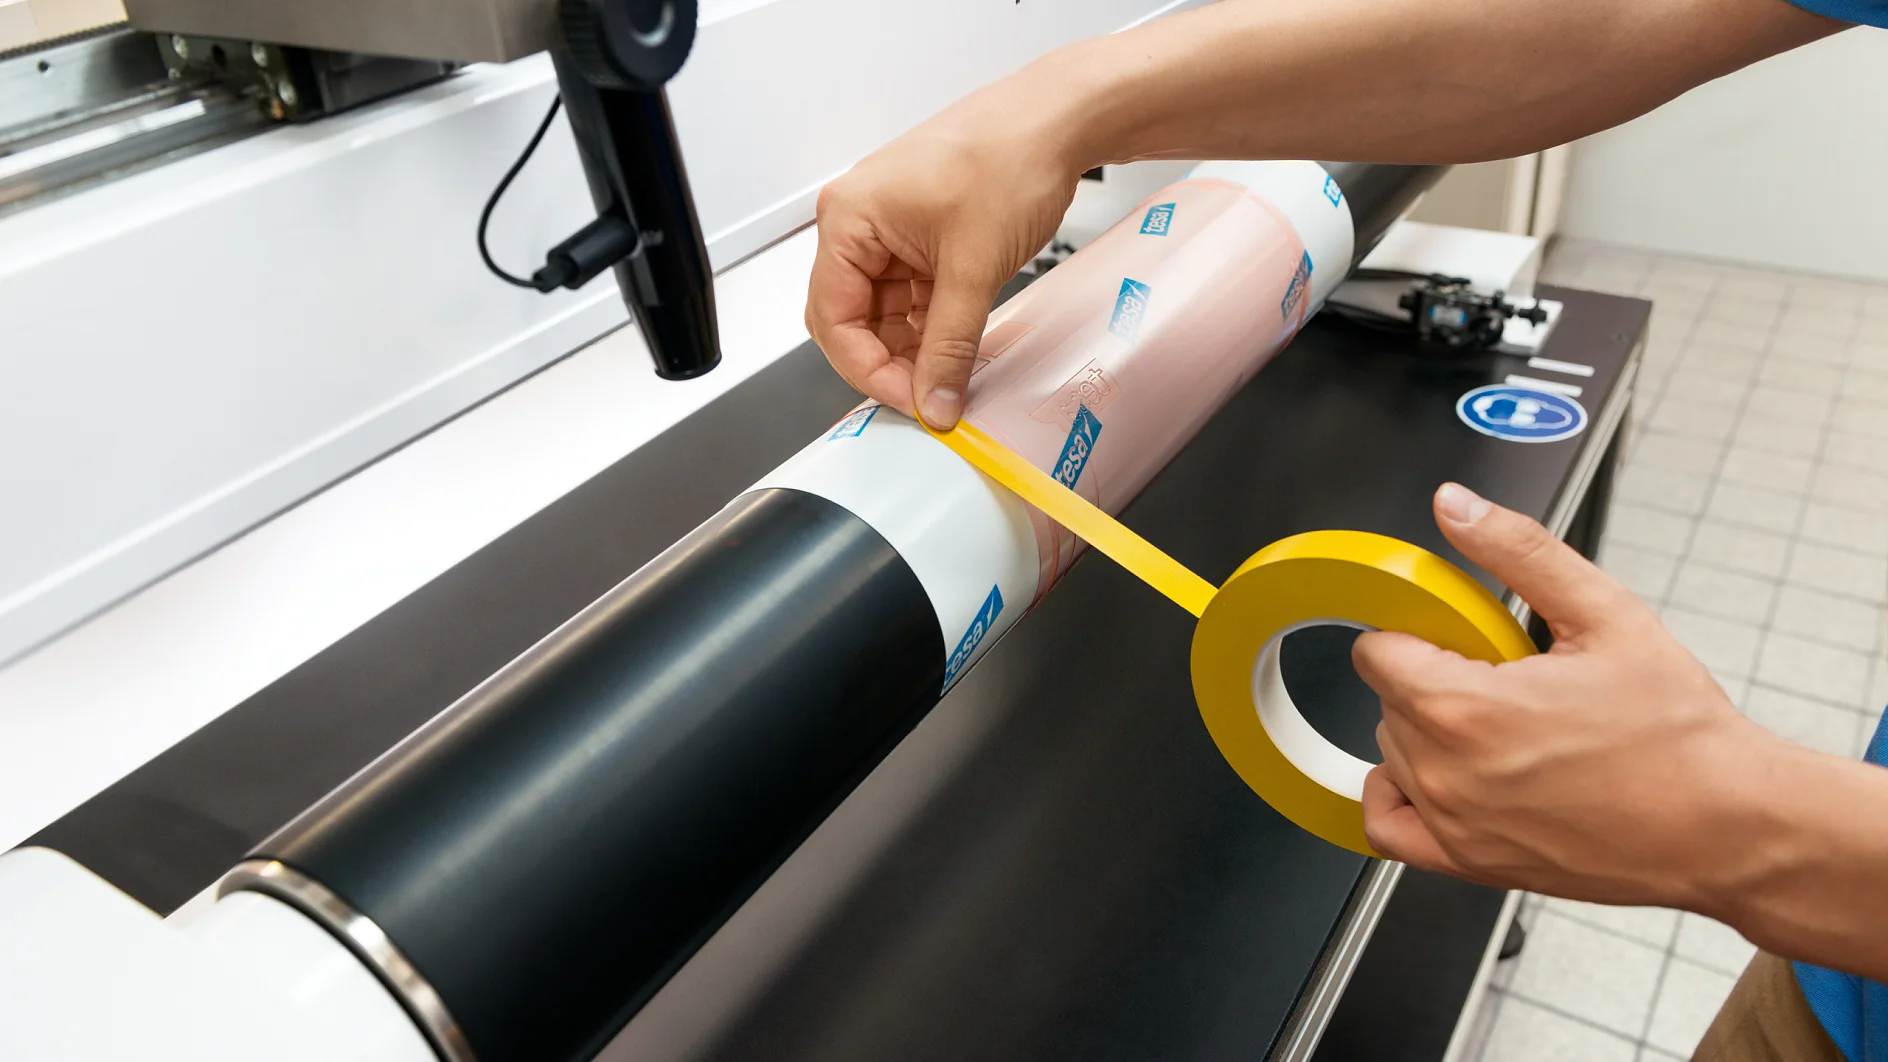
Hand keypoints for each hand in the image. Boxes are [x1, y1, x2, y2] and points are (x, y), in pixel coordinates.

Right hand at [804, 66, 1093, 428]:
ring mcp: (889, 228)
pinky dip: (932, 325)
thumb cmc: (1009, 157)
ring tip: (950, 375)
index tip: (910, 402)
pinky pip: (911, 295)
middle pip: (851, 318)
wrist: (1058, 120)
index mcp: (848, 219)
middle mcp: (858, 221)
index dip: (868, 370)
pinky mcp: (919, 235)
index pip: (833, 319)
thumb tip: (935, 401)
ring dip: (913, 346)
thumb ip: (949, 346)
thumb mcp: (974, 270)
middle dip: (888, 362)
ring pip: (884, 312)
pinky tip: (956, 347)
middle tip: (929, 397)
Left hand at [1351, 483, 1787, 912]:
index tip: (1458, 636)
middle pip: (1388, 702)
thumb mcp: (1604, 613)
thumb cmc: (1678, 732)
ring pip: (1393, 755)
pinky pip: (1390, 827)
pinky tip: (1442, 774)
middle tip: (1503, 678)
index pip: (1378, 652)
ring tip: (1502, 727)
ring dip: (1428, 733)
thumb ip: (1518, 550)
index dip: (1416, 633)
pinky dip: (1399, 796)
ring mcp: (1454, 825)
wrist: (1725, 826)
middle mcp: (1446, 773)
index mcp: (1465, 707)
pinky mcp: (1469, 863)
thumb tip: (1455, 506)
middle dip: (1432, 678)